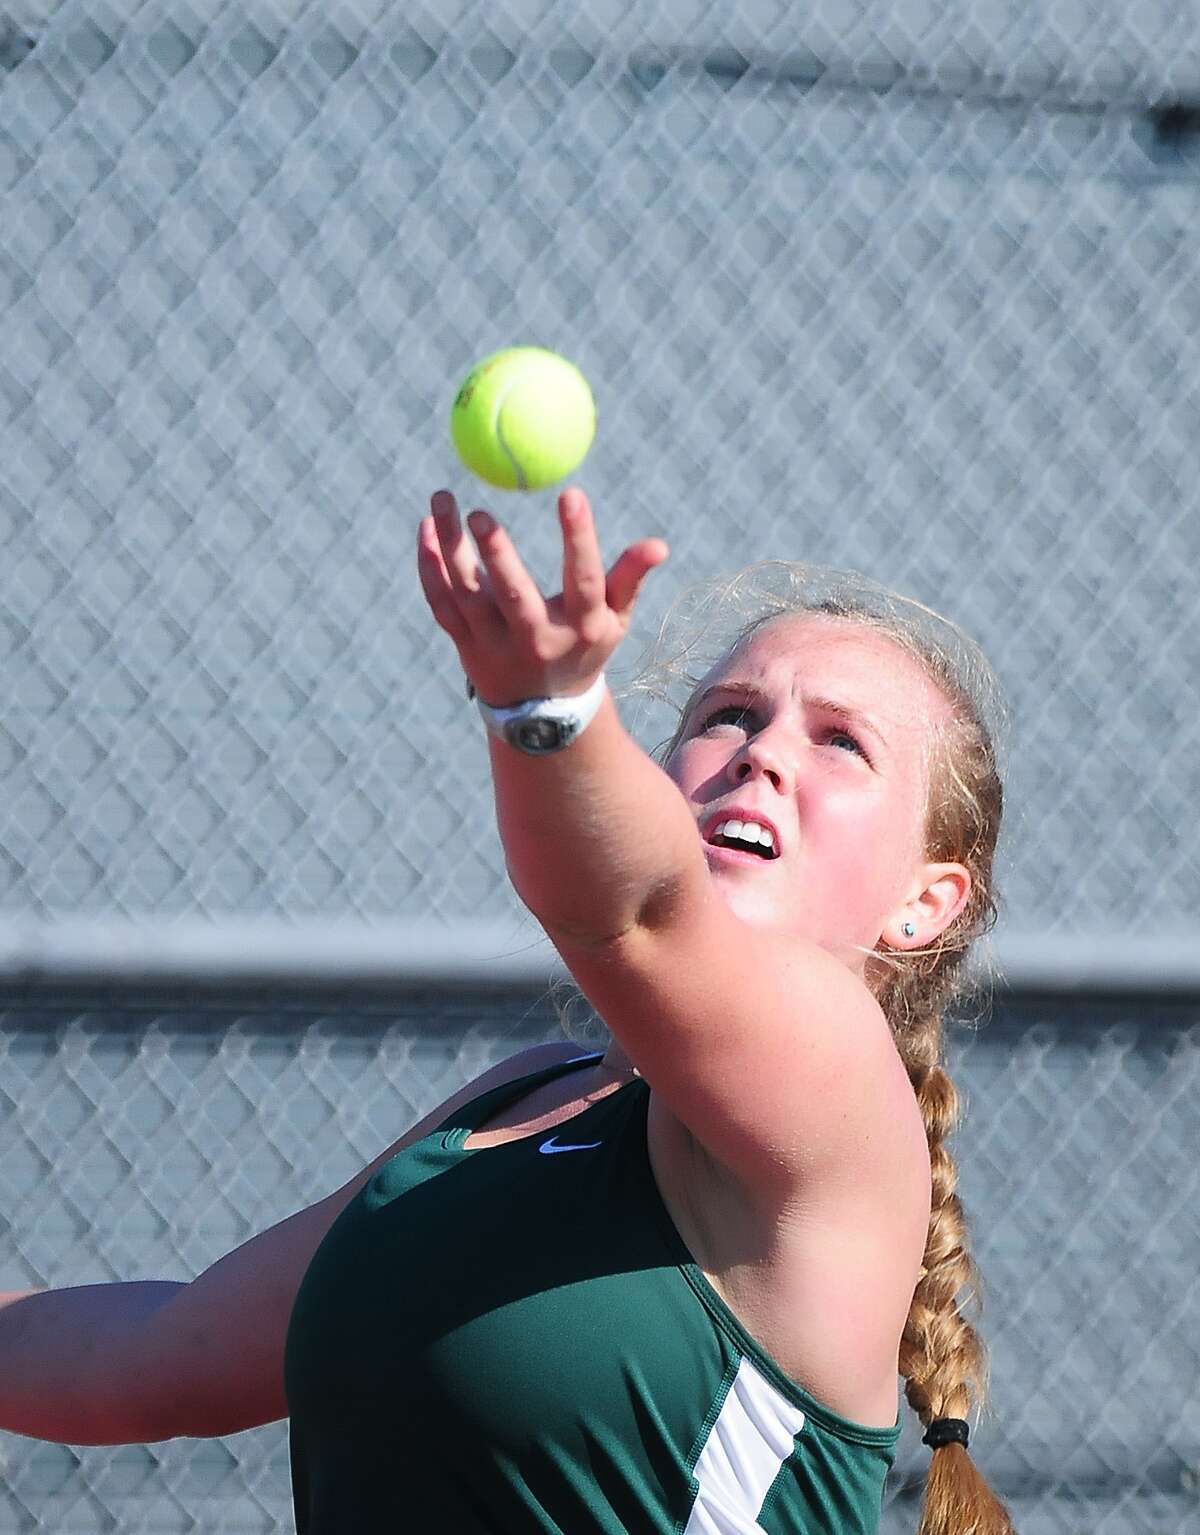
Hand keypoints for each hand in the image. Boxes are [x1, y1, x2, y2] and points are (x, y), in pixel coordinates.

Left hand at [417, 487, 668, 704]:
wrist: (542, 714)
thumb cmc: (583, 647)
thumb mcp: (614, 620)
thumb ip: (630, 578)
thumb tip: (659, 545)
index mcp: (580, 627)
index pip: (584, 579)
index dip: (579, 538)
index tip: (572, 493)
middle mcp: (536, 639)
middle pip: (513, 595)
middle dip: (497, 555)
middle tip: (481, 512)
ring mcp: (495, 645)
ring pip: (466, 594)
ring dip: (449, 547)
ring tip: (443, 498)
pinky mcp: (464, 644)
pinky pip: (440, 602)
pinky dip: (429, 566)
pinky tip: (427, 528)